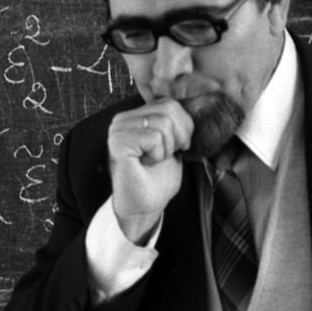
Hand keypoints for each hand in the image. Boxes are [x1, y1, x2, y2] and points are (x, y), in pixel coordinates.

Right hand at [108, 99, 193, 243]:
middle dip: (178, 137)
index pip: (171, 103)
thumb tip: (194, 106)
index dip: (184, 127)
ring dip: (166, 149)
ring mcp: (117, 130)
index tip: (176, 148)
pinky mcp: (118, 143)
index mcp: (135, 115)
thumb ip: (176, 121)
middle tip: (165, 156)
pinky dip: (158, 155)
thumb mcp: (174, 141)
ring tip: (153, 161)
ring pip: (163, 123)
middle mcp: (122, 119)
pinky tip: (146, 164)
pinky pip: (154, 137)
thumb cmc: (158, 177)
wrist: (144, 206)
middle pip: (169, 110)